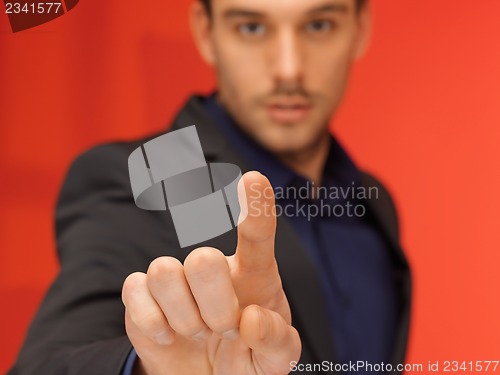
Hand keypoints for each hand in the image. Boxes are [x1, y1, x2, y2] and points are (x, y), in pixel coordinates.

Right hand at [122, 171, 300, 374]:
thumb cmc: (246, 357)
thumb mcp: (274, 360)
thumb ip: (277, 342)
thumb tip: (250, 319)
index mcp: (254, 276)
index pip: (257, 237)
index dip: (255, 208)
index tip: (252, 179)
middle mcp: (215, 267)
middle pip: (203, 260)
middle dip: (215, 309)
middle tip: (225, 329)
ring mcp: (176, 277)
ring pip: (164, 272)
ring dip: (184, 319)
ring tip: (198, 332)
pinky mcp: (142, 293)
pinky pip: (134, 290)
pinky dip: (152, 324)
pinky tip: (167, 336)